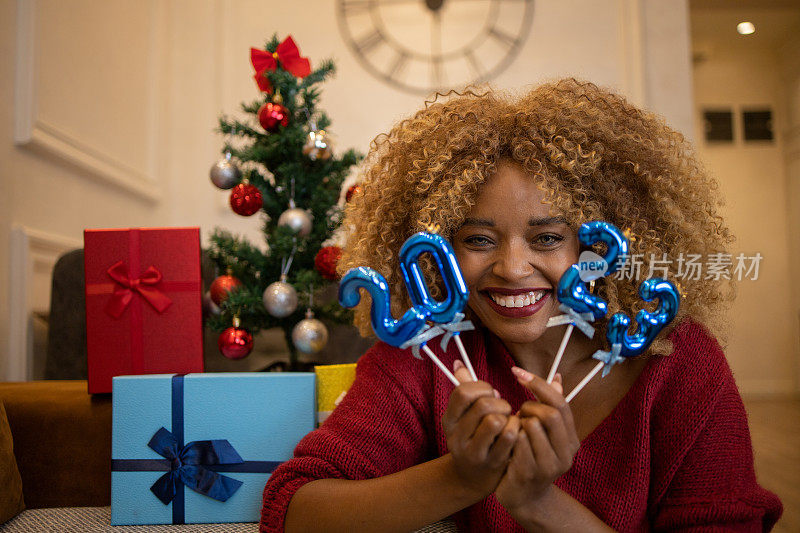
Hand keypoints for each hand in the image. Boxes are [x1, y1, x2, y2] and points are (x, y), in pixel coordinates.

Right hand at [441, 360, 519, 498]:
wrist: (472, 478)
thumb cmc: (473, 436)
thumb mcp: (464, 416)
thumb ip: (464, 389)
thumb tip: (458, 363)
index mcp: (449, 420)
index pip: (463, 392)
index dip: (482, 388)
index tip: (490, 394)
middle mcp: (456, 436)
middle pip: (483, 405)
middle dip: (500, 403)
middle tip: (503, 409)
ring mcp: (473, 451)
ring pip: (497, 420)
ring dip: (509, 417)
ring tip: (508, 422)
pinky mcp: (492, 462)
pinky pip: (510, 436)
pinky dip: (516, 429)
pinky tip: (515, 432)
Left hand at [495, 369, 579, 520]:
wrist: (525, 497)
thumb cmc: (531, 457)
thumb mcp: (545, 434)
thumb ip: (550, 406)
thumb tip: (558, 377)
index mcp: (571, 438)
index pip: (560, 402)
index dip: (538, 384)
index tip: (517, 372)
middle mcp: (566, 452)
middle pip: (550, 414)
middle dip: (529, 407)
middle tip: (518, 413)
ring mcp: (549, 465)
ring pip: (532, 427)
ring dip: (517, 423)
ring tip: (513, 429)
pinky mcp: (530, 473)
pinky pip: (517, 443)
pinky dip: (509, 436)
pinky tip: (506, 441)